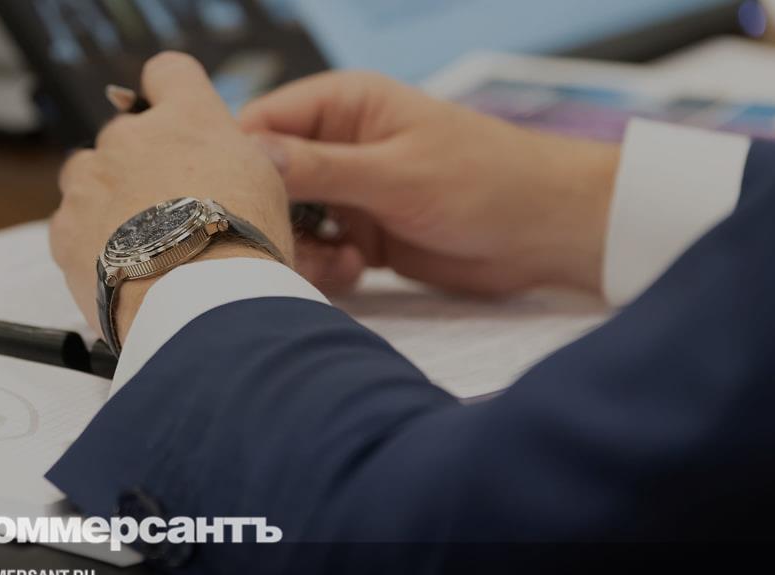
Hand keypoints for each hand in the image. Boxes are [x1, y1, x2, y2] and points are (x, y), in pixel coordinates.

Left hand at [51, 52, 293, 338]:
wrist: (200, 305)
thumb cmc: (243, 248)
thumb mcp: (264, 186)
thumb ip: (231, 160)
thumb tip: (222, 165)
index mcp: (187, 117)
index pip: (168, 72)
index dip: (170, 94)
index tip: (172, 118)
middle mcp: (131, 136)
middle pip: (125, 135)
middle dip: (139, 166)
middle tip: (168, 212)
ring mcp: (91, 179)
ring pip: (89, 178)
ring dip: (106, 202)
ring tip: (142, 247)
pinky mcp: (64, 227)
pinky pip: (71, 227)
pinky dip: (90, 246)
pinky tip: (124, 271)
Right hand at [239, 71, 619, 295]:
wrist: (548, 233)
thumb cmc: (488, 181)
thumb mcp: (396, 173)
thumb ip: (319, 168)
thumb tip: (247, 156)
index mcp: (344, 105)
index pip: (261, 123)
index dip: (237, 161)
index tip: (225, 202)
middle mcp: (339, 145)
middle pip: (266, 181)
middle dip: (271, 217)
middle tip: (287, 245)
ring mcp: (350, 192)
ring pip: (288, 223)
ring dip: (301, 250)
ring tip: (340, 261)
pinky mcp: (363, 234)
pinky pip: (318, 252)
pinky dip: (327, 267)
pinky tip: (358, 269)